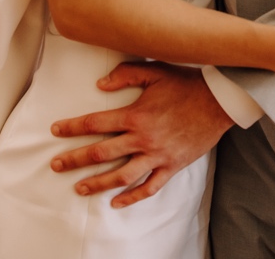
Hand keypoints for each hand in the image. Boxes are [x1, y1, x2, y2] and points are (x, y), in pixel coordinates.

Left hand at [49, 63, 230, 206]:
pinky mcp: (171, 166)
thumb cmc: (185, 84)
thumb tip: (99, 84)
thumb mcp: (154, 71)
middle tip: (56, 165)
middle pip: (101, 153)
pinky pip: (149, 187)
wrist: (218, 102)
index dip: (72, 127)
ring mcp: (157, 156)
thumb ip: (125, 75)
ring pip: (121, 176)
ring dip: (98, 183)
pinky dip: (132, 197)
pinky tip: (117, 202)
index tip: (55, 130)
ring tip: (79, 188)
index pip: (95, 123)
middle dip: (75, 159)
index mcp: (135, 115)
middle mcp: (143, 139)